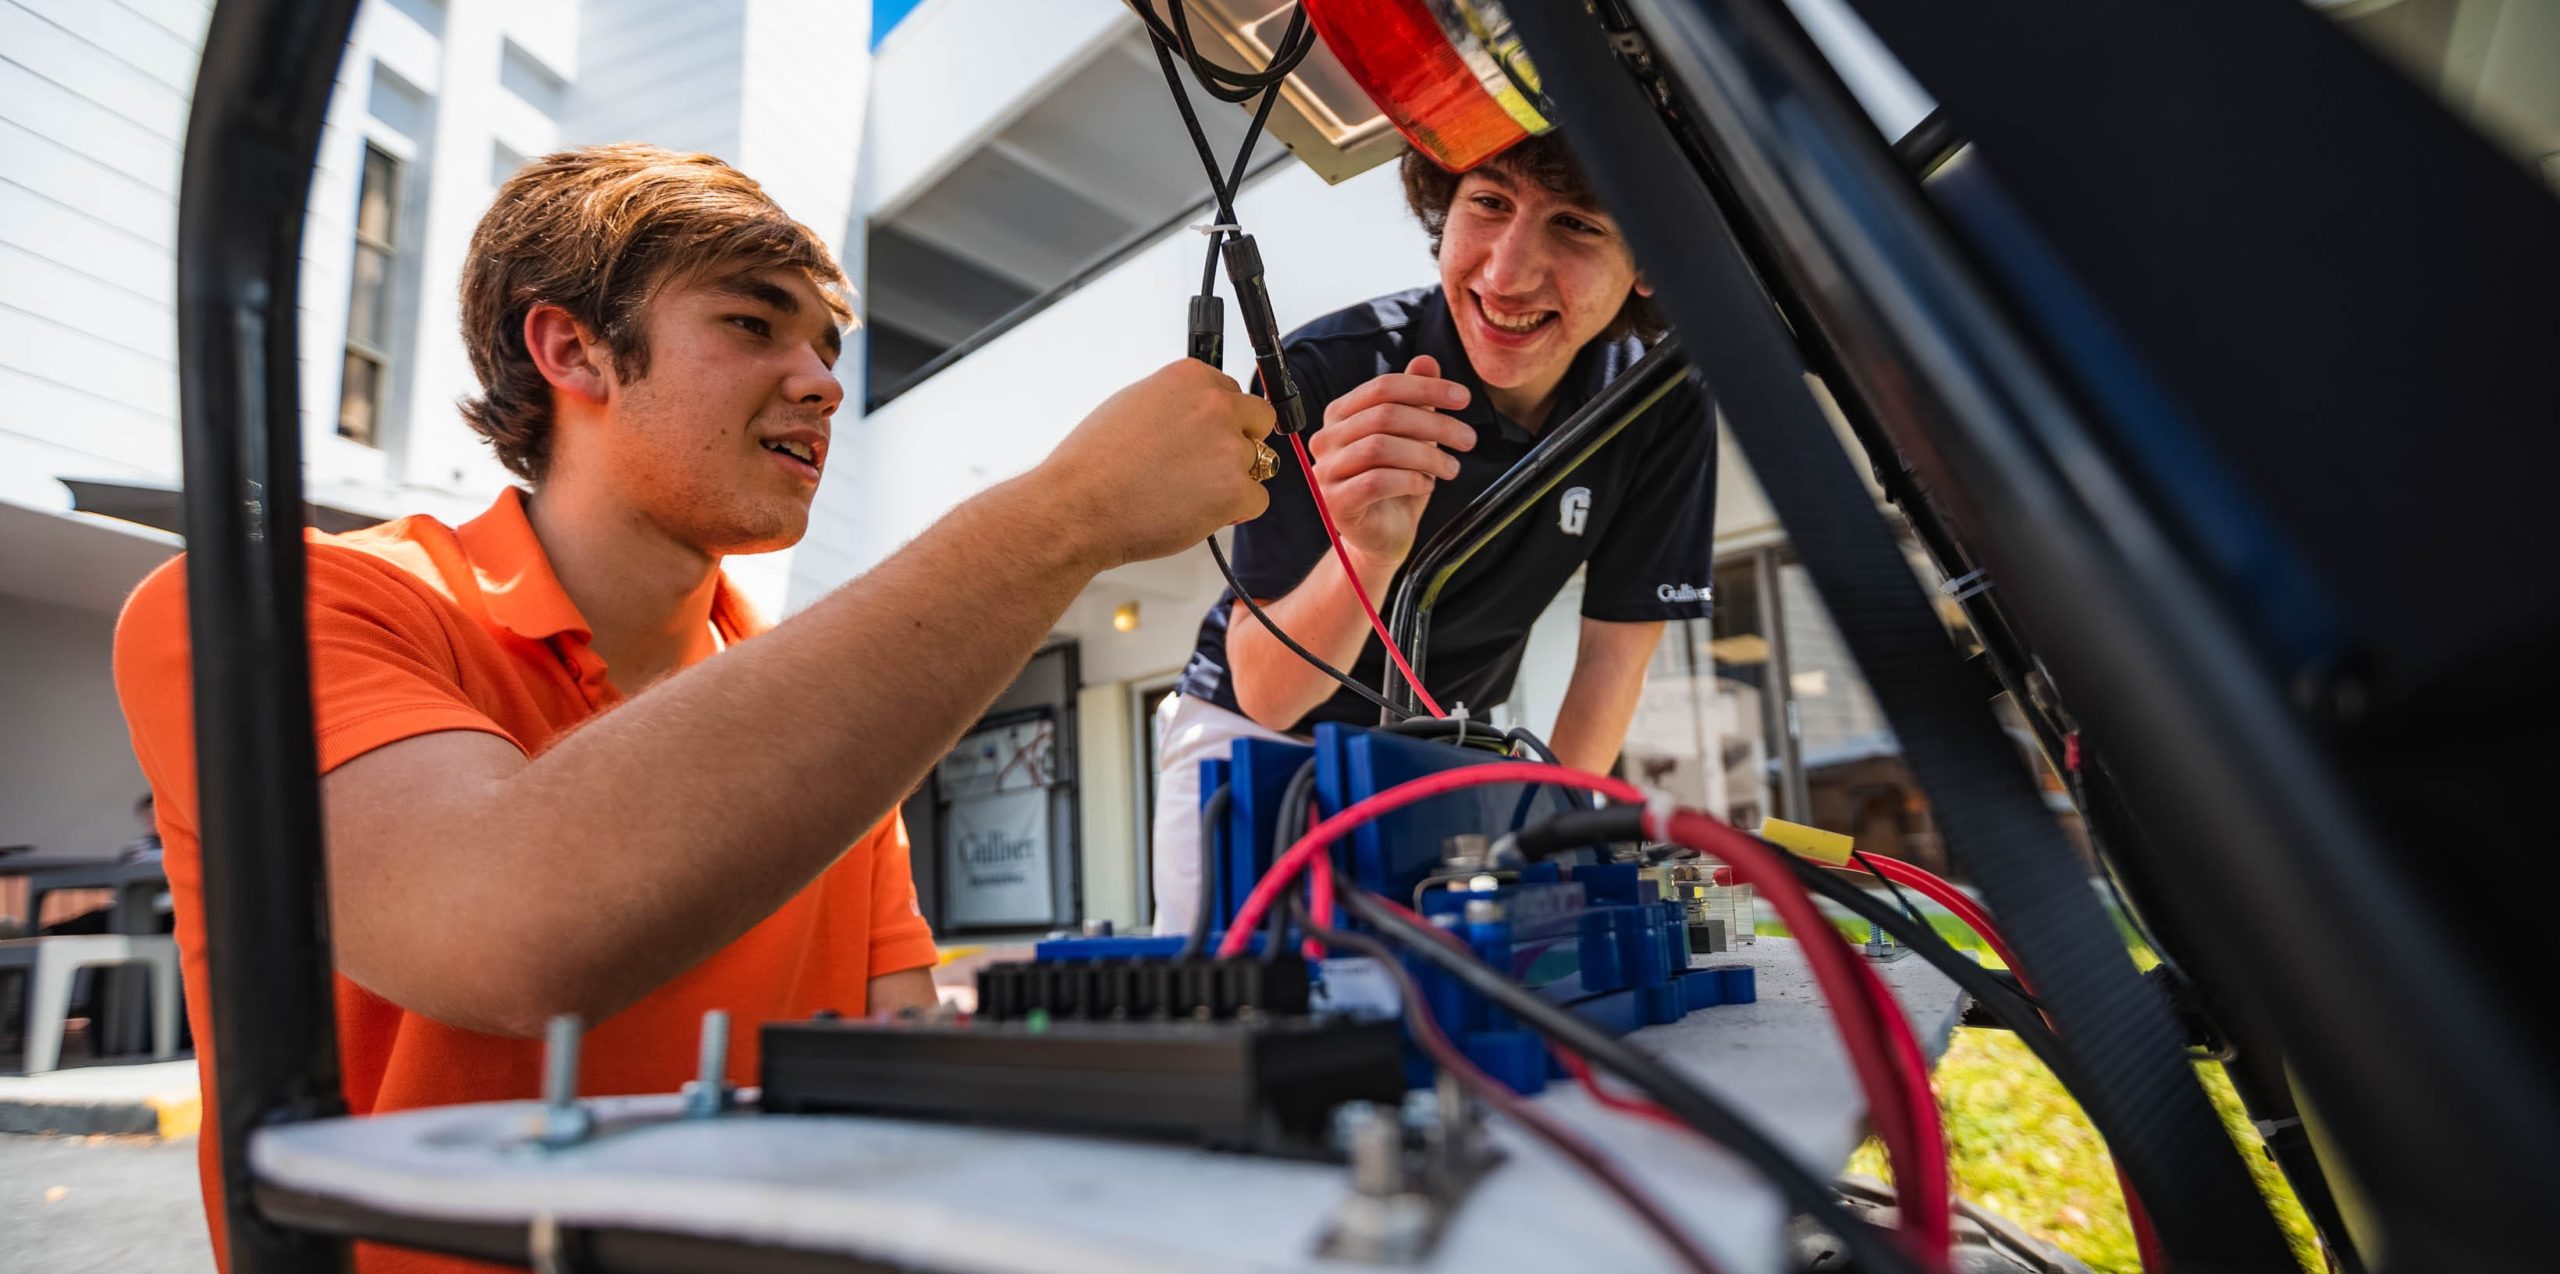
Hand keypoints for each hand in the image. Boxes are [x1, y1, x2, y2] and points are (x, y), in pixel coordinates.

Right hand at [1040, 359, 1276, 566]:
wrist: (1080, 506)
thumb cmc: (1093, 464)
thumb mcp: (1132, 404)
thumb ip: (1176, 403)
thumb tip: (1193, 414)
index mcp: (1190, 378)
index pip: (1231, 391)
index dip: (1221, 418)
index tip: (1208, 435)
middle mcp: (1215, 406)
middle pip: (1259, 420)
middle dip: (1242, 441)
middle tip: (1211, 464)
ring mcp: (1229, 448)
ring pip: (1258, 464)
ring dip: (1232, 479)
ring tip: (1189, 492)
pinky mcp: (1235, 490)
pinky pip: (1257, 500)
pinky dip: (1234, 511)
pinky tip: (1199, 511)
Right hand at [1304, 355, 1474, 572]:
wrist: (1382, 536)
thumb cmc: (1397, 483)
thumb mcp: (1412, 437)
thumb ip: (1414, 399)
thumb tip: (1426, 361)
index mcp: (1341, 414)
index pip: (1383, 387)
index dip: (1426, 388)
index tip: (1464, 398)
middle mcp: (1327, 438)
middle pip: (1384, 415)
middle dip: (1435, 423)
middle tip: (1468, 439)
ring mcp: (1326, 470)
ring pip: (1380, 447)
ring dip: (1427, 455)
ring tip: (1451, 467)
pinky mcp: (1335, 502)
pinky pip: (1376, 481)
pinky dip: (1410, 480)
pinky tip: (1426, 485)